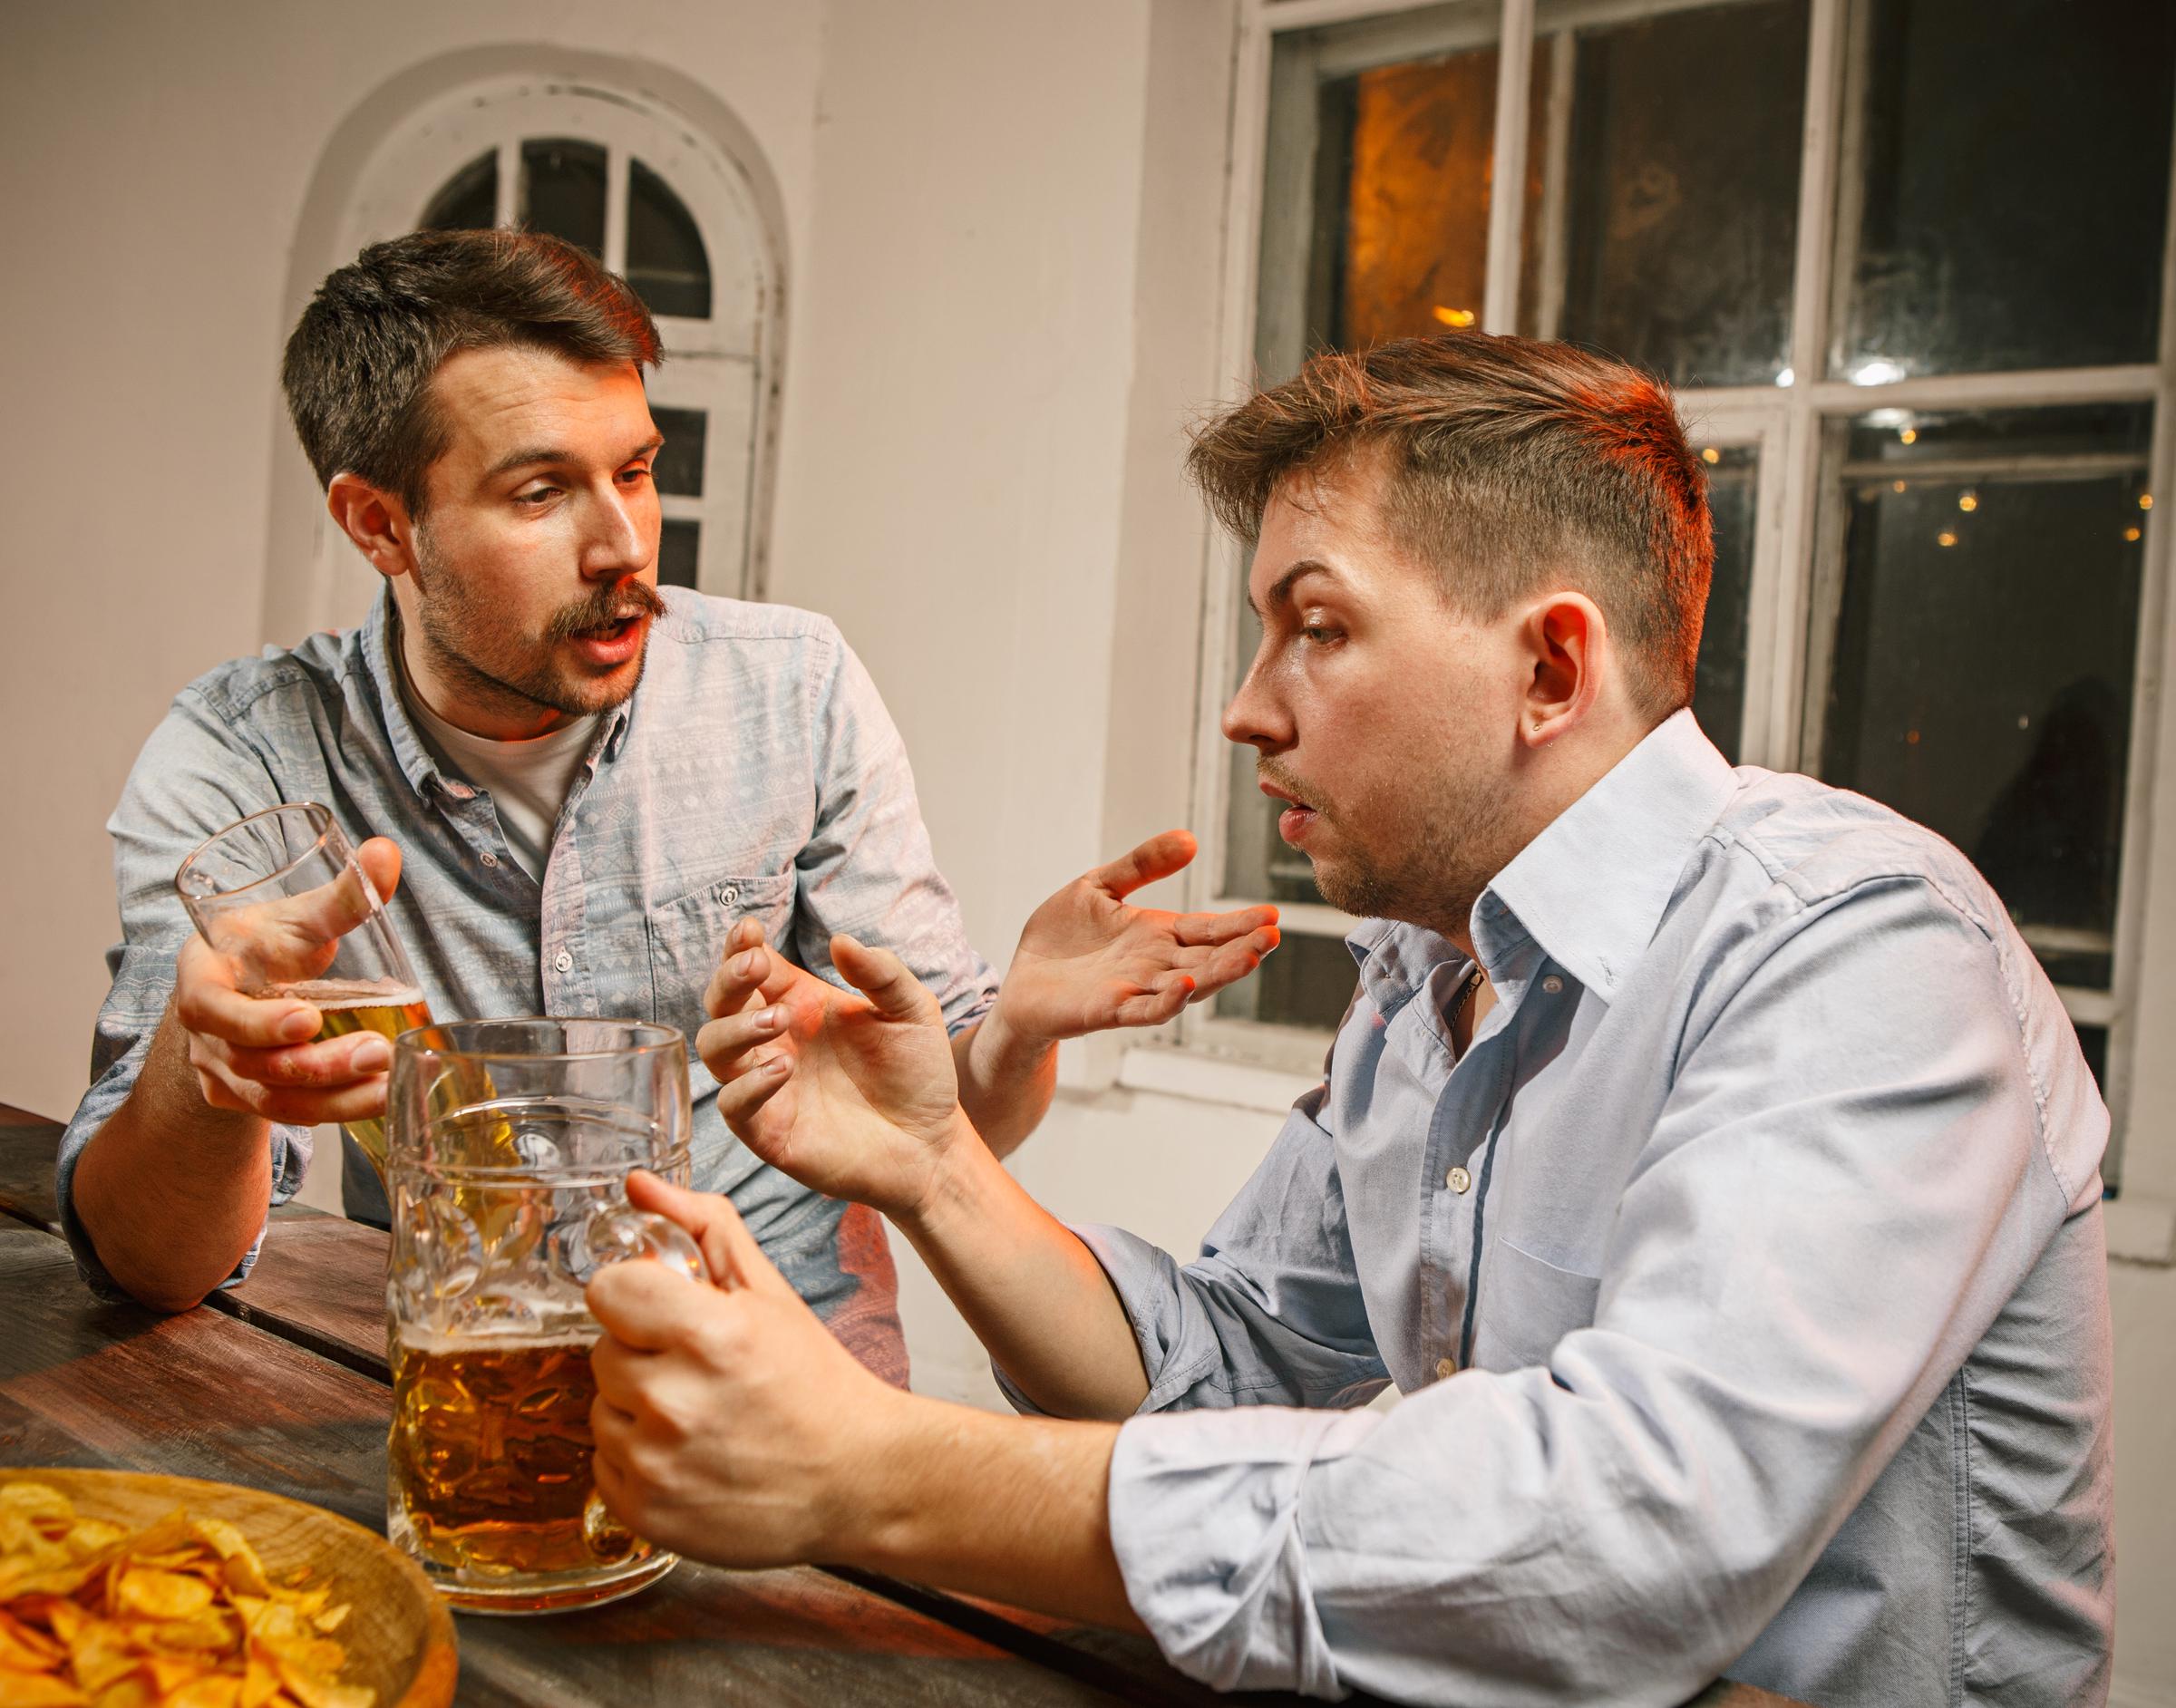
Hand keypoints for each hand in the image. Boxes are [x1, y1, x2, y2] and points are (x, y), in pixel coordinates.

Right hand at [174, 837, 404, 1125]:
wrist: (242, 988)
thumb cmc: (266, 945)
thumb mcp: (296, 916)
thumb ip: (342, 894)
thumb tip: (387, 851)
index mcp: (202, 979)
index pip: (212, 1009)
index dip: (254, 1022)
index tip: (306, 1018)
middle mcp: (207, 1036)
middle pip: (255, 1064)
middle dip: (319, 1064)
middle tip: (376, 1052)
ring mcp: (226, 1073)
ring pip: (278, 1100)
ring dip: (338, 1097)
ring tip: (390, 1082)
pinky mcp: (252, 1100)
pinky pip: (294, 1114)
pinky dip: (340, 1111)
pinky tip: (383, 1101)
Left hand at [588, 1171, 912, 1568]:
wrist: (857, 1479)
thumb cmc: (816, 1383)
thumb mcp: (769, 1292)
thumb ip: (703, 1227)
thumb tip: (639, 1186)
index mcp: (709, 1333)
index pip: (608, 1290)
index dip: (637, 1296)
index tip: (666, 1312)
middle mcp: (675, 1400)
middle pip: (602, 1352)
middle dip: (642, 1353)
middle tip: (698, 1370)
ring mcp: (656, 1463)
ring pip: (600, 1410)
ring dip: (636, 1409)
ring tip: (698, 1416)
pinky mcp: (645, 1513)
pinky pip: (604, 1465)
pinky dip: (637, 1459)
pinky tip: (688, 1457)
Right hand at [698, 921, 968, 1217]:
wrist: (931, 1142)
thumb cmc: (918, 1073)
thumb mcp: (912, 1011)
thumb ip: (882, 973)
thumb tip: (840, 940)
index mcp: (800, 1004)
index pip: (752, 967)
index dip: (741, 947)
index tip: (750, 929)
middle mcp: (775, 1041)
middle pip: (721, 1003)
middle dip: (728, 979)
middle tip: (754, 968)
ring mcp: (767, 1086)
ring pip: (715, 1049)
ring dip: (736, 1028)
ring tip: (778, 1020)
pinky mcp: (770, 1131)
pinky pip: (734, 1106)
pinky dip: (748, 1086)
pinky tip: (782, 1069)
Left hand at [989, 830, 1277, 1043]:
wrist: (1020, 983)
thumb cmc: (1061, 939)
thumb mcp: (1100, 887)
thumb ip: (1143, 865)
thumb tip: (1190, 839)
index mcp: (1158, 935)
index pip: (1208, 929)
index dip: (1240, 923)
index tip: (1273, 914)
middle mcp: (1155, 965)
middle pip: (1208, 957)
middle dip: (1242, 947)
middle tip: (1273, 934)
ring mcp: (1135, 989)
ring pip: (1188, 984)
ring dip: (1219, 973)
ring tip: (1249, 956)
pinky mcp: (1107, 1010)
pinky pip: (1144, 1009)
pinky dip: (1167, 1001)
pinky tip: (1186, 987)